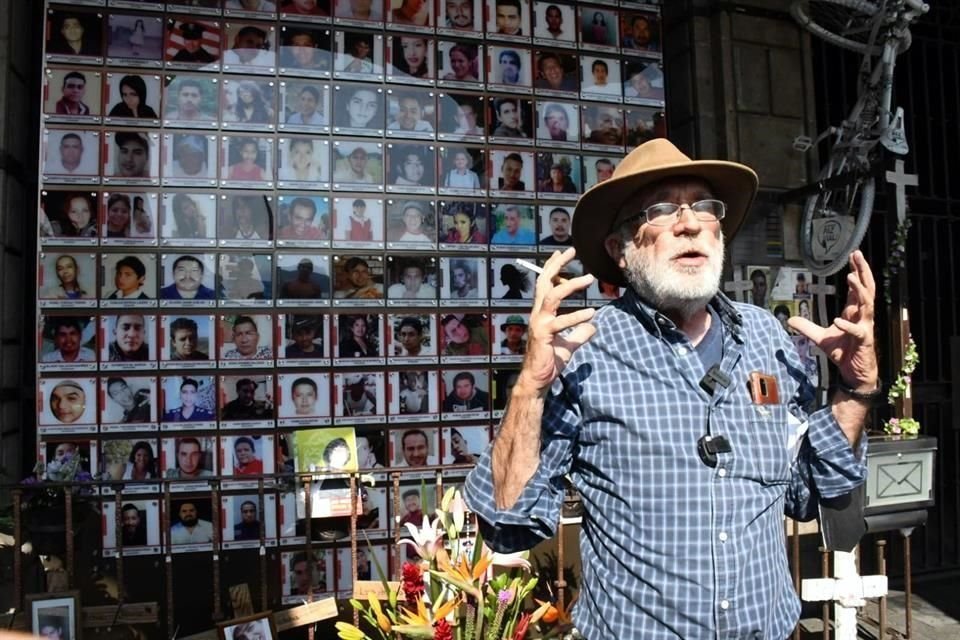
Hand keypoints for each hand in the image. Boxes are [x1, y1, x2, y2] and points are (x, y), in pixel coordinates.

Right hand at [518, 248, 597, 395]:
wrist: (538, 380)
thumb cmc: (549, 361)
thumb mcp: (568, 345)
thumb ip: (579, 334)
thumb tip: (593, 327)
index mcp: (541, 313)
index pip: (545, 284)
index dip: (553, 267)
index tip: (563, 252)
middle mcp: (538, 314)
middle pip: (545, 282)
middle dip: (557, 265)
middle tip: (571, 251)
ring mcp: (540, 323)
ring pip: (553, 296)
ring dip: (571, 285)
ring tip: (589, 279)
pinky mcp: (544, 335)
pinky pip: (561, 322)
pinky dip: (577, 317)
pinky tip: (592, 314)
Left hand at [788, 251, 878, 390]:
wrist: (853, 372)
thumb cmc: (842, 352)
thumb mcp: (820, 337)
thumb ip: (806, 327)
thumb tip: (789, 319)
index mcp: (853, 312)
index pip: (857, 287)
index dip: (856, 271)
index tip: (852, 256)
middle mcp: (861, 316)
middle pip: (866, 288)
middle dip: (863, 271)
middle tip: (857, 254)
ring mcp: (865, 327)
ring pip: (866, 304)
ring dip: (859, 291)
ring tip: (850, 277)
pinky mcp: (864, 341)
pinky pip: (857, 331)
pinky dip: (848, 326)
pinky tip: (838, 320)